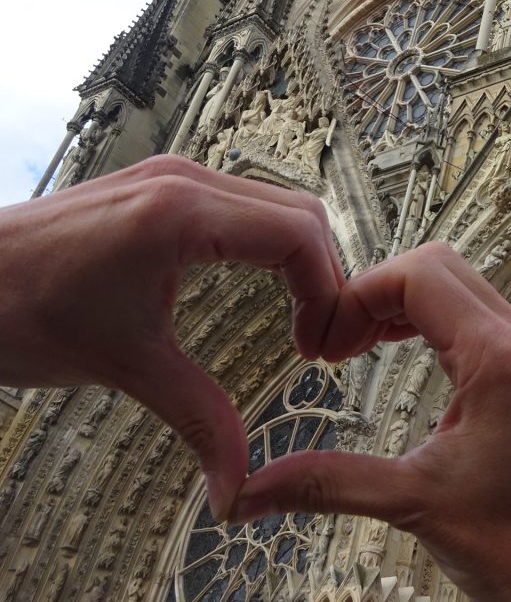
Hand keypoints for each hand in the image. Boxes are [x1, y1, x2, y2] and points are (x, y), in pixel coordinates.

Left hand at [0, 155, 343, 518]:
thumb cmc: (18, 310)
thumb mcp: (124, 365)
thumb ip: (199, 419)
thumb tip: (236, 486)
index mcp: (181, 213)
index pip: (297, 235)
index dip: (326, 291)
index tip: (319, 347)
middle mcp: (186, 181)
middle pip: (300, 214)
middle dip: (323, 276)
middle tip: (320, 338)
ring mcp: (174, 177)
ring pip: (277, 204)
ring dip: (301, 257)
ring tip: (301, 315)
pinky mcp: (163, 187)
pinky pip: (244, 203)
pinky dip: (270, 243)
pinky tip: (265, 283)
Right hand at [232, 244, 510, 601]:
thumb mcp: (416, 504)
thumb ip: (329, 483)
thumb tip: (254, 487)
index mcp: (498, 356)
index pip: (418, 275)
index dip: (357, 294)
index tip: (323, 339)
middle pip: (436, 267)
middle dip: (374, 292)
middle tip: (334, 341)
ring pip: (458, 286)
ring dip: (400, 304)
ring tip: (356, 345)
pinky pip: (474, 316)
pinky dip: (428, 321)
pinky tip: (398, 353)